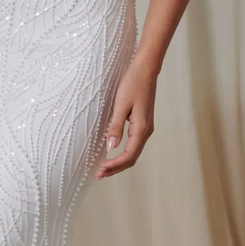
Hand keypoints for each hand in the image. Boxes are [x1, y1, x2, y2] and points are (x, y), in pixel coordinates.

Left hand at [96, 59, 156, 178]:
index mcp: (142, 128)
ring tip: (104, 169)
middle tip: (98, 175)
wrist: (146, 70)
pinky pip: (133, 145)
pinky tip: (112, 154)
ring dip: (119, 162)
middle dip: (116, 168)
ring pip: (133, 153)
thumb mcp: (121, 104)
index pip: (128, 155)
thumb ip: (116, 126)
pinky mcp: (142, 124)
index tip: (99, 170)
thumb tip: (110, 147)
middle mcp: (146, 131)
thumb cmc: (133, 84)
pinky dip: (123, 153)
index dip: (114, 165)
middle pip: (132, 158)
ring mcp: (145, 128)